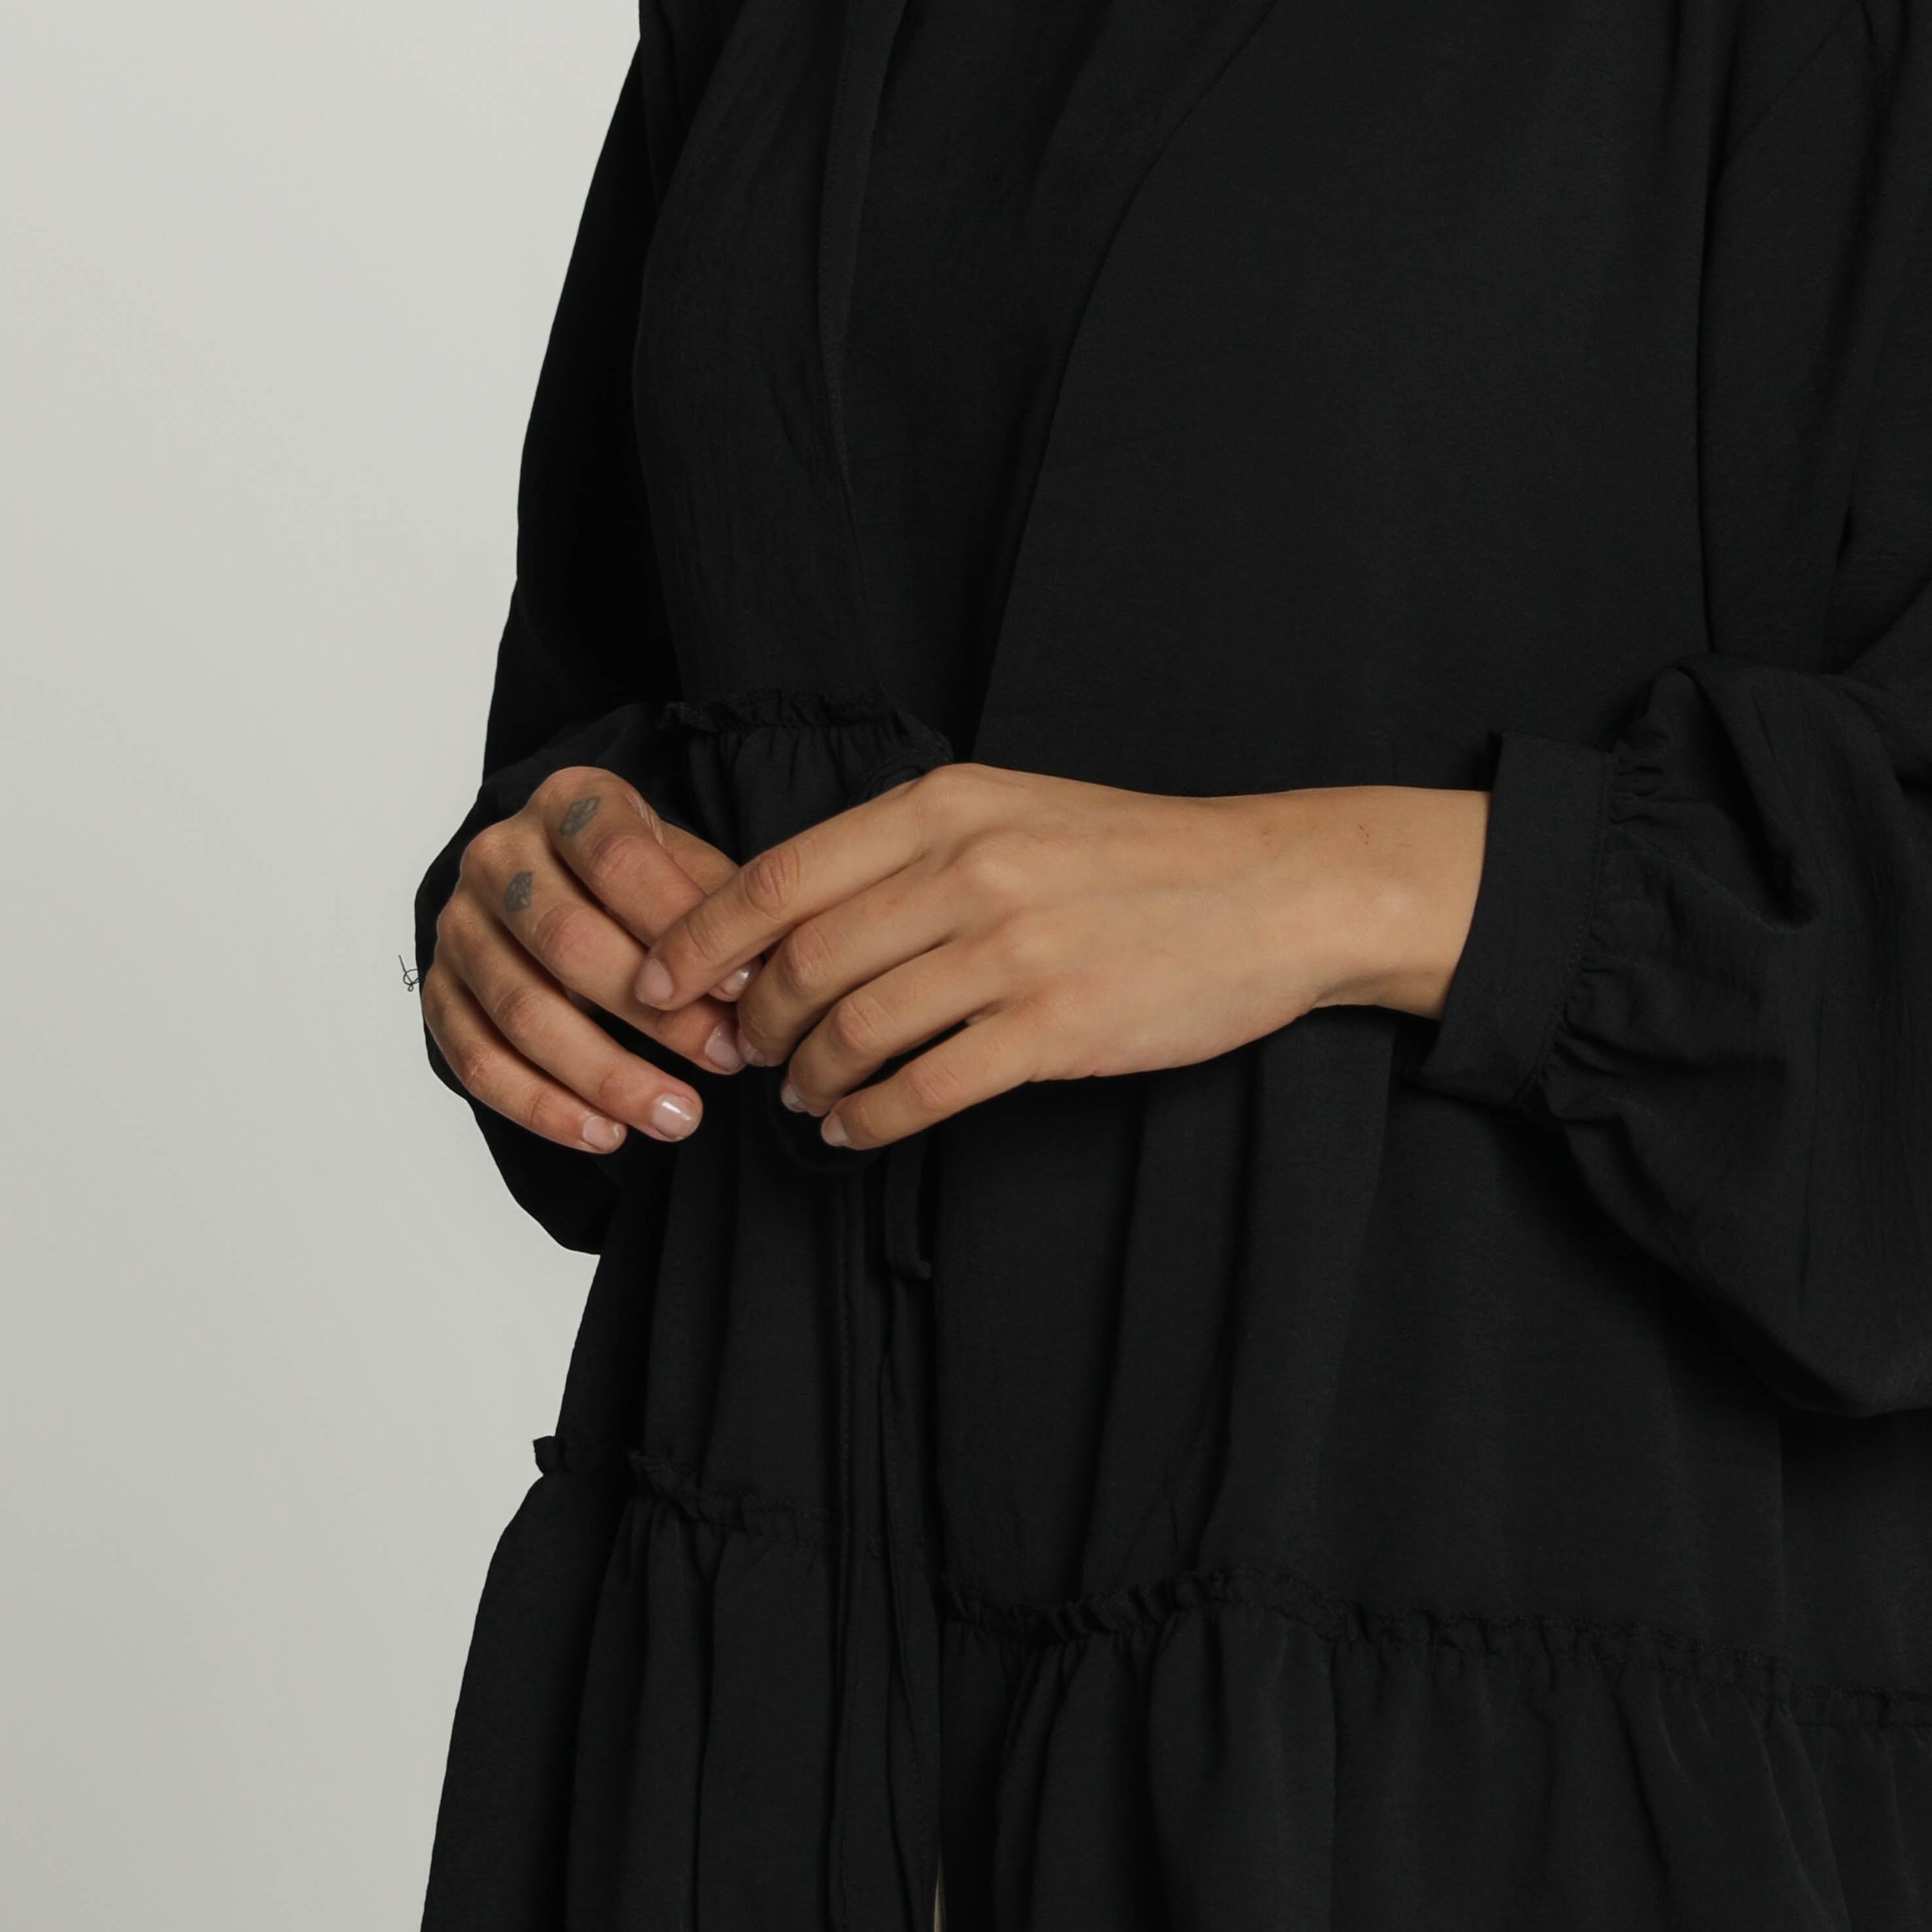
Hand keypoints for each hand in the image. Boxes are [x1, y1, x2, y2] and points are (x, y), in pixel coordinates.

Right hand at [423, 766, 750, 1157]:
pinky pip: (477, 1061)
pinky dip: (542, 1107)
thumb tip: (757, 975)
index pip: (615, 858)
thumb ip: (715, 905)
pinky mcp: (438, 991)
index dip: (679, 925)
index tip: (740, 988)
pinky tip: (604, 1133)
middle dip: (655, 1014)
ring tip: (678, 1117)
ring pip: (522, 1012)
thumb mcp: (683, 862)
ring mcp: (458, 925)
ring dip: (605, 1076)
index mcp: (566, 803)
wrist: (552, 878)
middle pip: (567, 942)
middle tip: (725, 1061)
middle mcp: (498, 856)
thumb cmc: (635, 879)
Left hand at [630, 762, 1489, 1150]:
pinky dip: (869, 1117)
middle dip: (750, 1022)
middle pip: (802, 962)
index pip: (781, 876)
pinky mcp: (1057, 1027)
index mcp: (949, 806)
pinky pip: (925, 1088)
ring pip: (854, 1029)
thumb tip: (794, 913)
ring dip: (806, 1076)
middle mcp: (971, 871)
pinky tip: (857, 1125)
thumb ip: (909, 851)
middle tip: (742, 1051)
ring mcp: (1014, 952)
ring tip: (801, 1094)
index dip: (700, 939)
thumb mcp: (1014, 810)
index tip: (657, 981)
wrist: (1274, 888)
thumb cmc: (1137, 855)